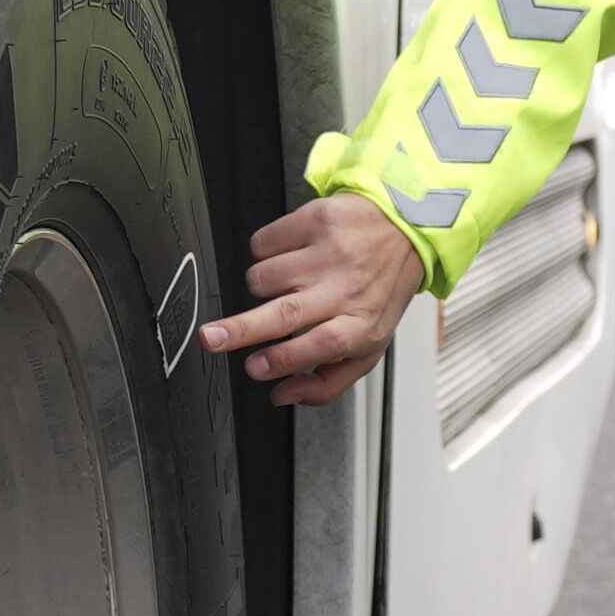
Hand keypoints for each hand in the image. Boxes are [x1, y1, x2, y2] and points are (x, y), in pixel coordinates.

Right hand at [197, 191, 426, 405]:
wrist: (404, 229)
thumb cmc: (379, 292)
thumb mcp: (368, 346)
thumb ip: (327, 382)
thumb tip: (282, 395)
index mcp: (360, 324)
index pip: (321, 345)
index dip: (283, 358)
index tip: (254, 367)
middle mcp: (345, 288)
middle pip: (286, 313)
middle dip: (241, 330)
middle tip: (210, 339)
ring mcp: (330, 252)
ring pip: (262, 277)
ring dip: (262, 286)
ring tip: (289, 283)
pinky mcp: (316, 220)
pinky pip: (262, 243)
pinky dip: (265, 253)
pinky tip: (290, 256)